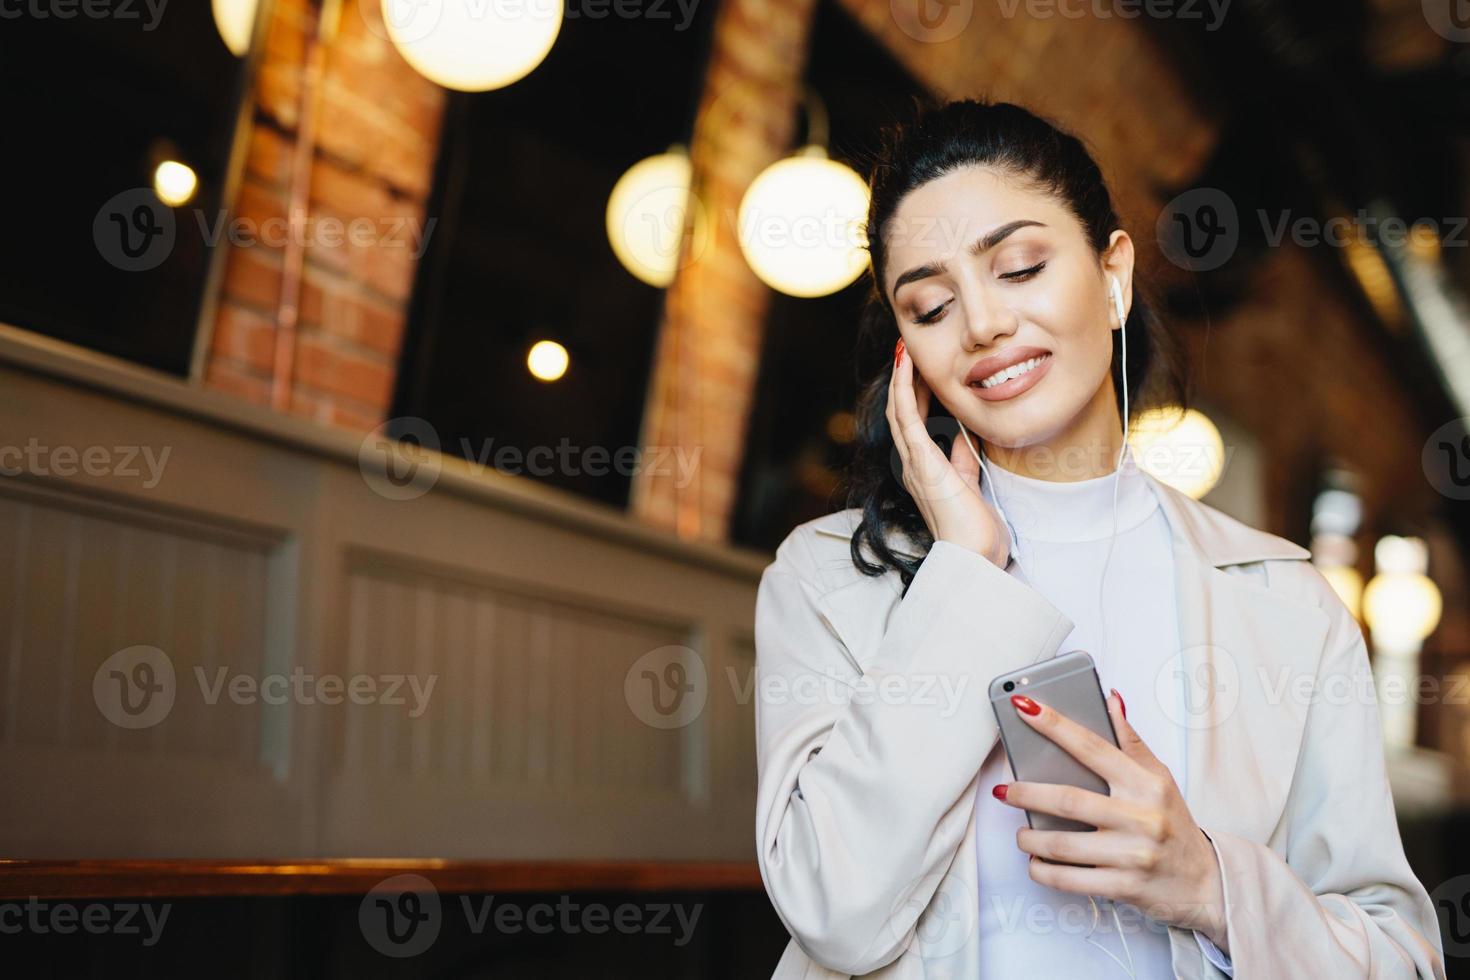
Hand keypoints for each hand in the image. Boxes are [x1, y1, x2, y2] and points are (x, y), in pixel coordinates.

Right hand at [886, 339, 1008, 566]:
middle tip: (907, 350)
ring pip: (899, 410)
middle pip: (901, 411)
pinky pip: (907, 417)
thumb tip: (967, 428)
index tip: (923, 368)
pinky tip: (908, 367)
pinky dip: (906, 389)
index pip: (914, 422)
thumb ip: (964, 455)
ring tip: (904, 350)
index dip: (916, 393)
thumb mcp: (971, 480)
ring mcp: (912, 462)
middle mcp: (911, 464)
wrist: (975, 555)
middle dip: (904, 379)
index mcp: (923, 469)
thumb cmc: (975, 528)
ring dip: (900, 377)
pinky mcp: (921, 462)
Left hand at [993, 690, 1230, 952]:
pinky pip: (1070, 880)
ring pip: (1063, 845)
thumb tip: (1111, 701)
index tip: (1023, 708)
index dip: (1055, 726)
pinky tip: (1035, 862)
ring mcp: (1132, 854)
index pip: (1092, 748)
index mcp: (1147, 784)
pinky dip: (1044, 871)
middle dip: (1027, 793)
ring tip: (1021, 833)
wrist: (1205, 882)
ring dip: (1030, 838)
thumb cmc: (1174, 824)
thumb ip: (1131, 741)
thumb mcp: (1160, 779)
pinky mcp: (1124, 887)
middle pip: (1069, 800)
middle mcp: (1140, 818)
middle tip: (1004, 790)